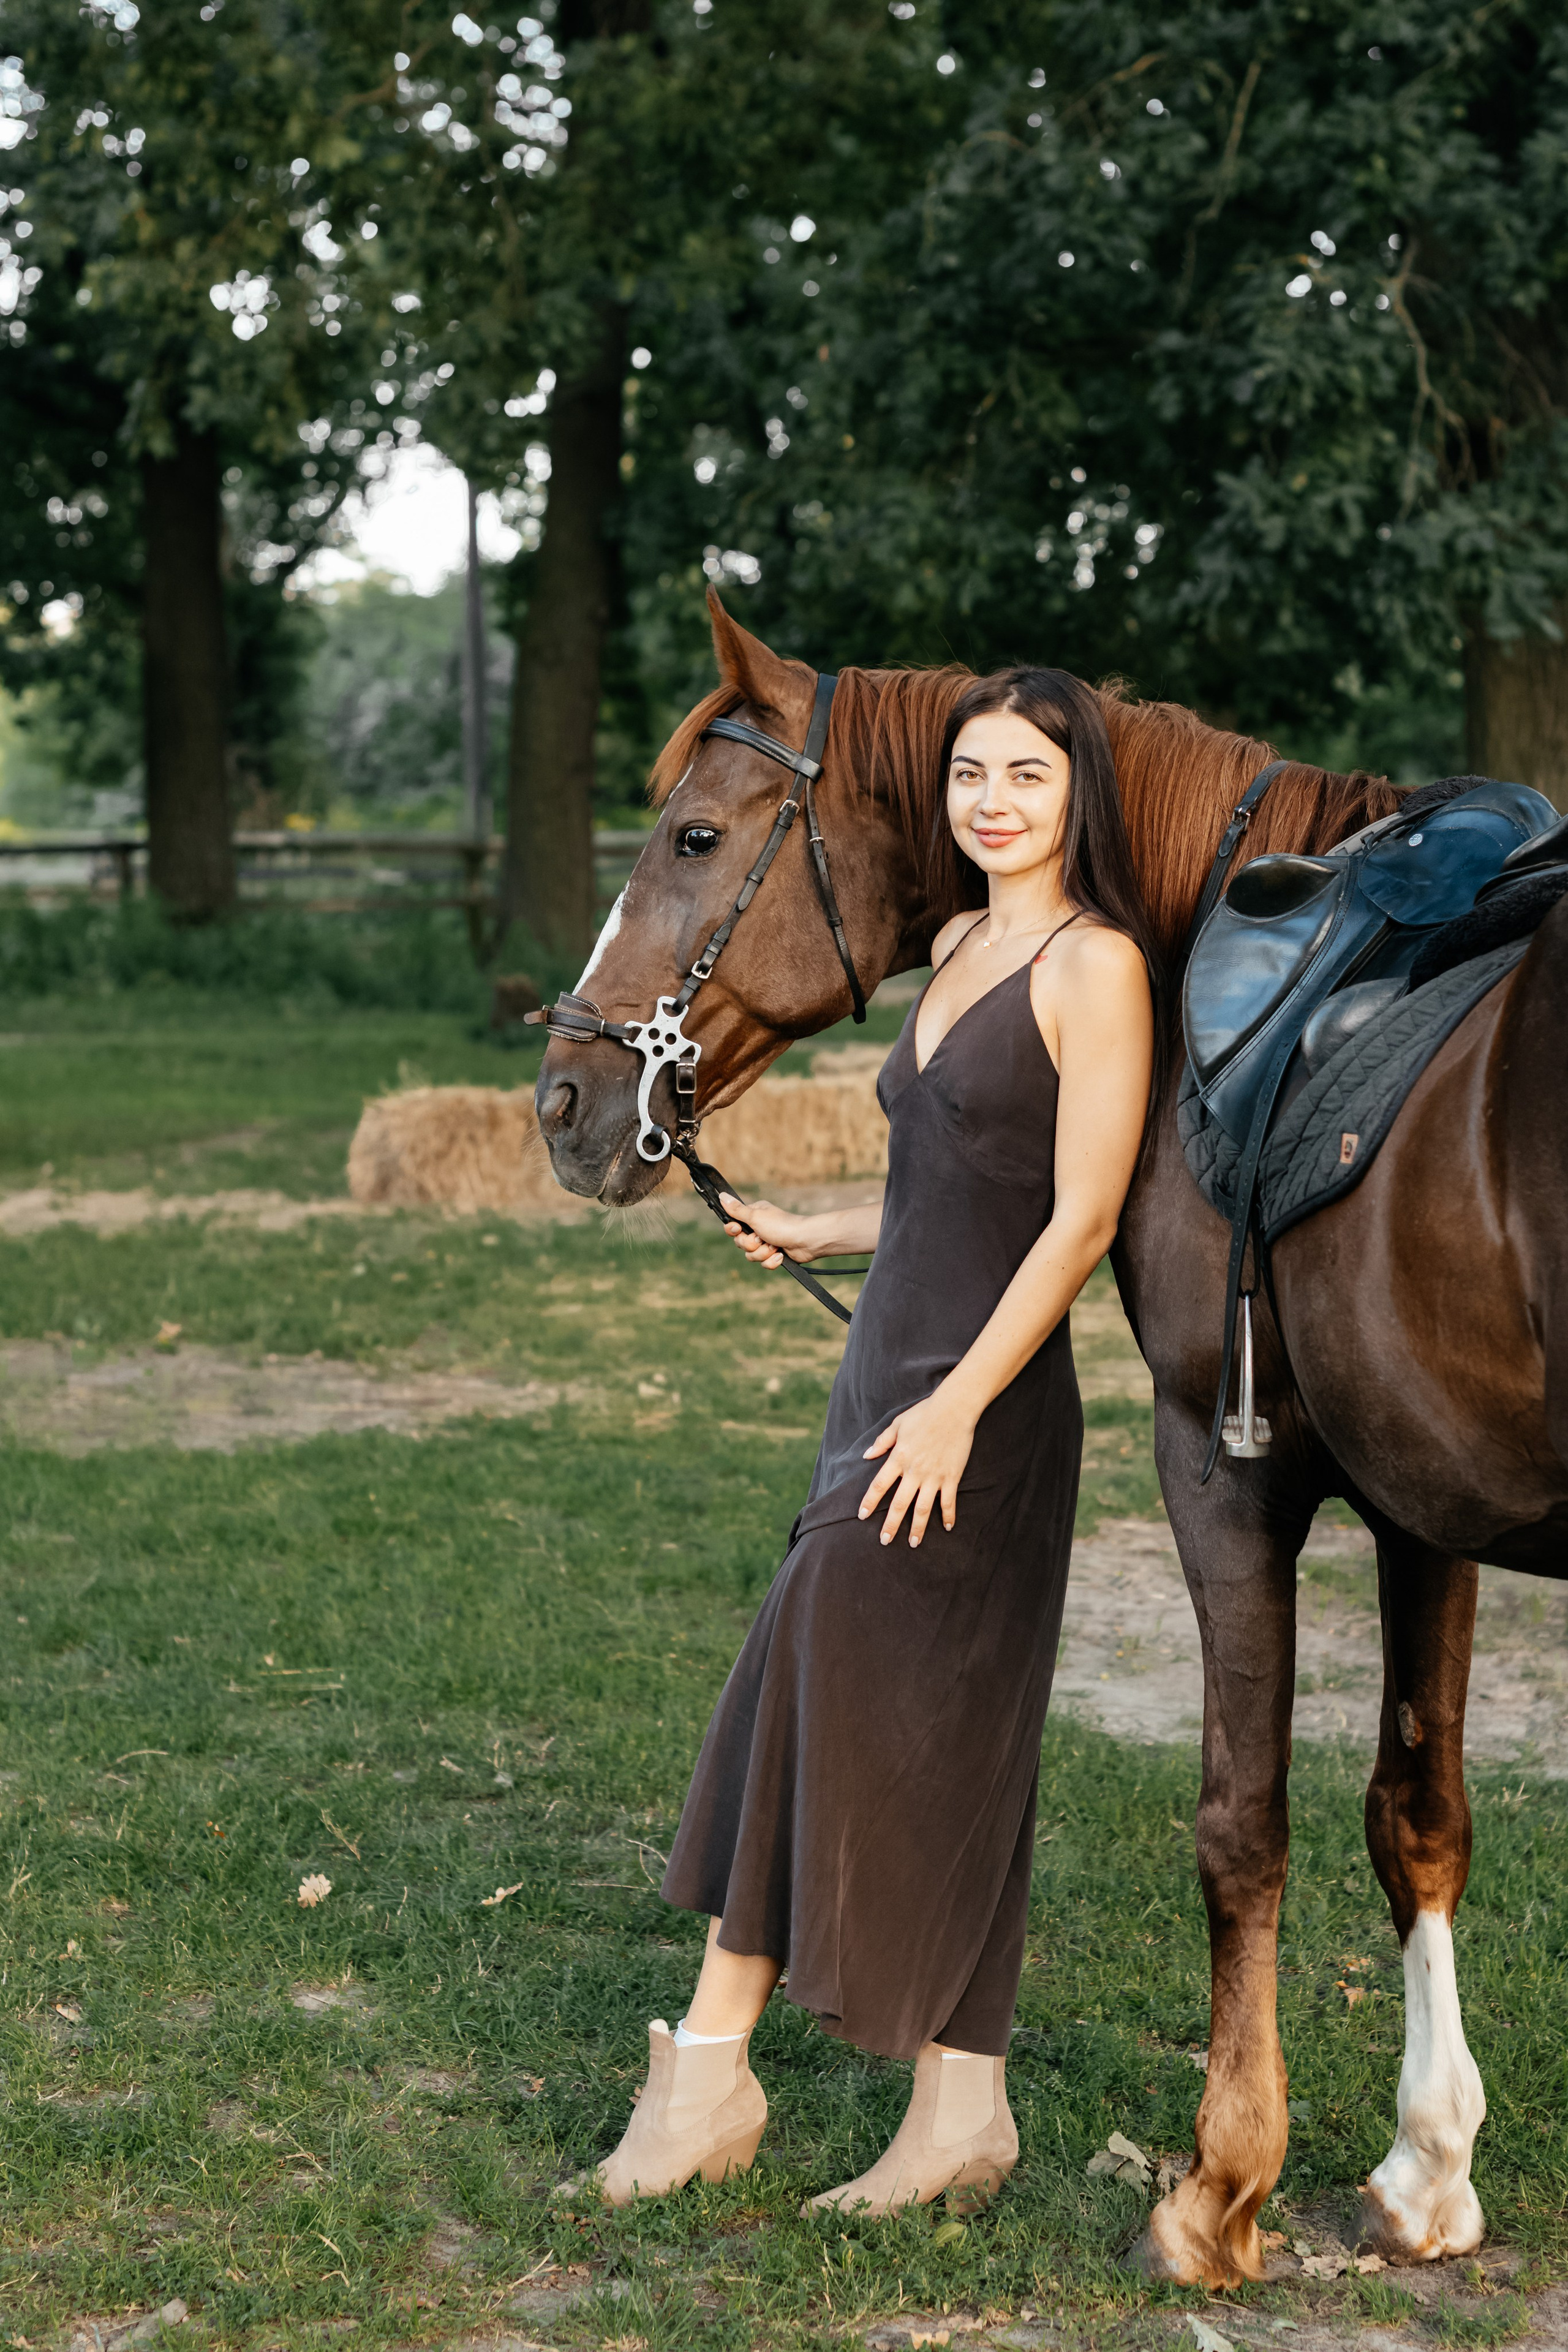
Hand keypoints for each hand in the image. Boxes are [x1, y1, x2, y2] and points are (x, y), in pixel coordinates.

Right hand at [719, 1192, 820, 1267]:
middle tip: (761, 1238)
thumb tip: (721, 1195)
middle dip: (751, 1245)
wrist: (805, 1241)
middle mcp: (758, 1228)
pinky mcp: (774, 1254)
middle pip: (740, 1243)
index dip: (733, 1230)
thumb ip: (736, 1210)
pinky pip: (763, 1263)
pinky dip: (772, 1261)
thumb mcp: (755, 1217)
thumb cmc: (781, 1225)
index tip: (738, 1229)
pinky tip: (780, 1255)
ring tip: (774, 1247)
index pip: (732, 1225)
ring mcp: (766, 1242)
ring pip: (751, 1255)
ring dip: (763, 1253)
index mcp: (753, 1215)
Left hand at [858, 1382, 977, 1547]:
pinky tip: (947, 1527)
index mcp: (898, 1458)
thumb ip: (882, 1442)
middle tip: (884, 1541)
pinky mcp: (951, 1476)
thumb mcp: (898, 1424)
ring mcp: (934, 1476)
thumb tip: (866, 1456)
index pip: (879, 1485)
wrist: (954, 1409)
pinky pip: (949, 1501)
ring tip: (913, 1543)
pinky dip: (948, 1515)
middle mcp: (914, 1471)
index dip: (870, 1501)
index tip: (862, 1516)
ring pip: (923, 1508)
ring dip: (918, 1528)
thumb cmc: (924, 1413)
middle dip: (891, 1524)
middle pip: (900, 1504)